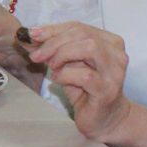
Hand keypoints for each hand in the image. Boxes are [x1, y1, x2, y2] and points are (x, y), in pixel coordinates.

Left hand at [26, 22, 133, 142]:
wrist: (104, 119)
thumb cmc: (85, 90)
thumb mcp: (68, 64)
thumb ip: (54, 49)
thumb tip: (30, 36)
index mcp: (109, 42)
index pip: (78, 27)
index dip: (53, 29)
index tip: (32, 35)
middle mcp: (116, 54)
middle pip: (83, 34)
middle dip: (54, 42)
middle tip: (37, 55)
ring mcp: (115, 72)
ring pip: (88, 48)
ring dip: (62, 55)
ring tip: (51, 67)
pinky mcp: (108, 90)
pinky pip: (84, 75)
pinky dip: (65, 74)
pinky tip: (58, 79)